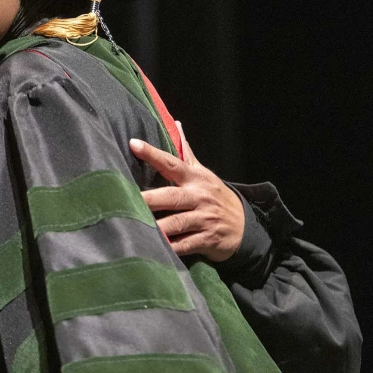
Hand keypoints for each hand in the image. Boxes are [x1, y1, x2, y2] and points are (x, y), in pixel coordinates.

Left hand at [130, 122, 244, 261]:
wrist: (245, 226)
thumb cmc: (214, 196)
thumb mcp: (203, 173)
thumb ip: (186, 152)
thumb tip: (175, 124)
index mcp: (195, 178)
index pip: (172, 163)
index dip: (153, 154)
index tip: (133, 144)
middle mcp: (199, 197)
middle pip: (171, 197)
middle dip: (150, 199)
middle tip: (127, 197)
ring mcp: (204, 219)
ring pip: (177, 223)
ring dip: (158, 227)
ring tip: (137, 227)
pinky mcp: (207, 240)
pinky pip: (185, 245)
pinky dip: (171, 247)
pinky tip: (155, 248)